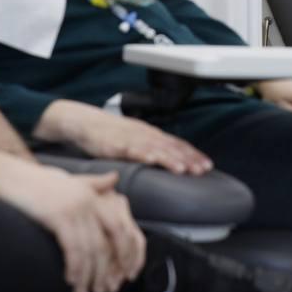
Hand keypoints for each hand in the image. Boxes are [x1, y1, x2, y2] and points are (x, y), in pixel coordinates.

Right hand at [0, 158, 144, 291]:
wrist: (7, 175)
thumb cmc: (37, 182)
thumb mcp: (70, 181)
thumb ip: (94, 183)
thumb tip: (115, 178)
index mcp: (95, 195)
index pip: (121, 229)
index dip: (126, 253)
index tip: (124, 275)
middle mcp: (89, 200)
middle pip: (107, 243)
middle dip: (107, 271)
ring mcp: (74, 207)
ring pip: (90, 250)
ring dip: (88, 276)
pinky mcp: (57, 215)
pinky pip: (72, 248)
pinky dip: (75, 268)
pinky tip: (71, 281)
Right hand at [39, 99, 211, 175]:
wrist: (84, 122)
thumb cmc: (109, 135)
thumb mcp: (134, 140)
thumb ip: (150, 149)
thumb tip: (167, 162)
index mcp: (151, 134)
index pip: (177, 144)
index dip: (193, 154)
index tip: (208, 165)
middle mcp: (145, 134)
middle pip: (171, 147)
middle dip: (189, 158)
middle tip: (203, 169)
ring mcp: (131, 138)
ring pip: (155, 149)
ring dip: (171, 159)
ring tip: (184, 169)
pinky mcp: (115, 144)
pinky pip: (131, 150)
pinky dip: (143, 154)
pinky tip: (152, 161)